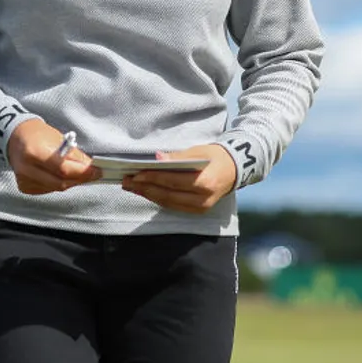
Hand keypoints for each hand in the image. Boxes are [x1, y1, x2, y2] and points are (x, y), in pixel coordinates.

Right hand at [6, 120, 100, 194]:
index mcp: (34, 152)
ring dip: (70, 181)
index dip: (82, 172)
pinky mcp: (24, 186)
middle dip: (80, 179)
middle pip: (60, 182)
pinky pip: (48, 189)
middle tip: (92, 174)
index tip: (97, 171)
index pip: (63, 169)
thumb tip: (90, 167)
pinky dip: (58, 183)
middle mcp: (27, 169)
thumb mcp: (57, 138)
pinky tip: (59, 174)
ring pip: (55, 187)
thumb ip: (73, 155)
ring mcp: (24, 179)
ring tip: (76, 172)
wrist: (15, 136)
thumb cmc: (37, 134)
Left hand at [121, 144, 236, 214]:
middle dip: (145, 188)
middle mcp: (203, 199)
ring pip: (168, 203)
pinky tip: (146, 192)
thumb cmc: (214, 156)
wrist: (234, 169)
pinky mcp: (198, 211)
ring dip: (148, 194)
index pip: (173, 181)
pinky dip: (158, 199)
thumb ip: (177, 157)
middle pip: (168, 195)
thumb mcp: (197, 151)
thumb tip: (157, 158)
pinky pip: (173, 206)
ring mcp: (201, 208)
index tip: (136, 173)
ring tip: (131, 187)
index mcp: (205, 182)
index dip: (153, 178)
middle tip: (127, 181)